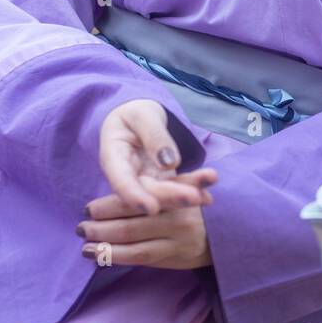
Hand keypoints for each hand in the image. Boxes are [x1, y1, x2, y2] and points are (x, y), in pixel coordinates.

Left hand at [80, 189, 212, 269]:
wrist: (226, 232)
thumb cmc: (193, 205)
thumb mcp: (182, 185)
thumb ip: (159, 184)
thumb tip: (128, 183)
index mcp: (175, 193)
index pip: (136, 200)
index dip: (110, 205)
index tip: (88, 208)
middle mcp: (177, 217)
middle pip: (132, 223)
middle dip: (102, 226)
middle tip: (80, 226)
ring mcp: (177, 240)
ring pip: (135, 245)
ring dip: (106, 245)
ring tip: (85, 246)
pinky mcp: (176, 258)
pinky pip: (142, 258)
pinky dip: (119, 257)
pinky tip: (100, 257)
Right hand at [97, 98, 217, 214]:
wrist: (140, 119)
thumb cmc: (135, 114)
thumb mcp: (142, 115)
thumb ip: (154, 135)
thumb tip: (170, 163)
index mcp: (113, 157)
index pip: (120, 180)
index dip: (134, 196)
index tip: (151, 208)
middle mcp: (127, 175)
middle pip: (147, 191)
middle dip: (170, 197)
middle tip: (194, 197)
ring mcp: (145, 181)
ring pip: (164, 194)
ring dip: (186, 196)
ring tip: (206, 197)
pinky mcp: (162, 182)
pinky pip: (177, 187)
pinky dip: (193, 189)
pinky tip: (208, 197)